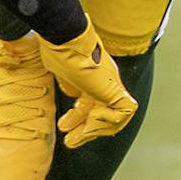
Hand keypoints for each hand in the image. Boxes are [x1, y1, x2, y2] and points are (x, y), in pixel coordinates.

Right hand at [38, 26, 137, 146]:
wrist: (65, 38)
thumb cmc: (59, 50)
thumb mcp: (62, 73)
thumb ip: (69, 85)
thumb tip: (71, 95)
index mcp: (92, 78)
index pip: (90, 104)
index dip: (78, 118)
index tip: (63, 127)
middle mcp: (104, 82)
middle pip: (101, 113)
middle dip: (85, 130)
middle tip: (69, 141)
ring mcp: (111, 85)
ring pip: (114, 117)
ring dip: (94, 130)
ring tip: (73, 139)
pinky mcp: (116, 88)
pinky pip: (121, 112)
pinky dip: (106, 121)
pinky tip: (89, 120)